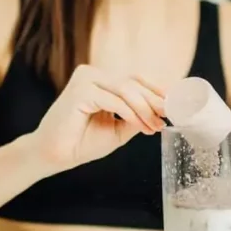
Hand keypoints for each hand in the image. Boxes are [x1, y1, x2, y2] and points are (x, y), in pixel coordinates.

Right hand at [32, 65, 165, 171]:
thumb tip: (162, 111)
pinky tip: (141, 126)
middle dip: (155, 101)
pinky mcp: (80, 91)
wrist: (54, 156)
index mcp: (101, 80)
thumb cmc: (82, 142)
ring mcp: (85, 79)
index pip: (135, 79)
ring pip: (127, 90)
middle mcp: (92, 74)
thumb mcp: (118, 128)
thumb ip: (137, 116)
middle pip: (133, 82)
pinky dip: (131, 114)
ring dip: (145, 109)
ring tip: (155, 126)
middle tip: (170, 115)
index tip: (176, 103)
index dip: (156, 90)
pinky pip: (114, 101)